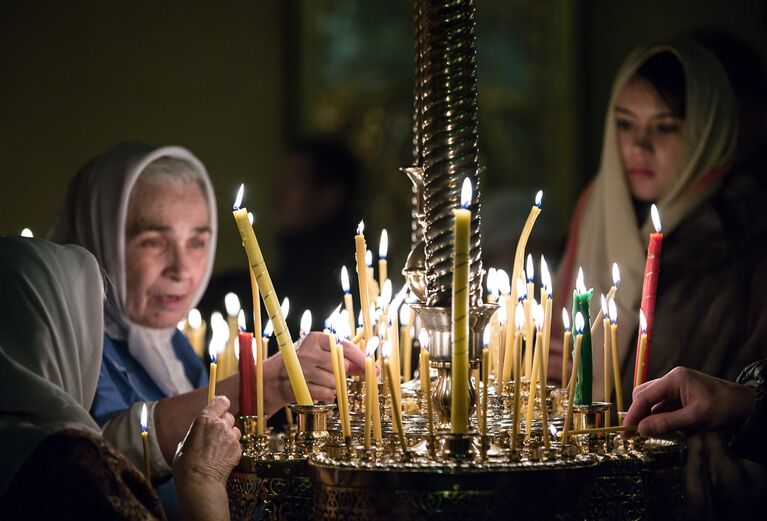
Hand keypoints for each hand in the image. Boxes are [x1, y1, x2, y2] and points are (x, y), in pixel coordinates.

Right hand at [173, 396, 241, 486]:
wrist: (199, 482)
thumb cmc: (186, 465)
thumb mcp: (184, 443)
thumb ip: (196, 433)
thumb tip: (199, 433)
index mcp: (204, 419)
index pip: (221, 401)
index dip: (221, 404)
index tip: (220, 407)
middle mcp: (220, 425)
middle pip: (229, 416)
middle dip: (224, 423)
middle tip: (216, 434)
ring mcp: (231, 437)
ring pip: (235, 429)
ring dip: (229, 435)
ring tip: (219, 447)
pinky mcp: (238, 449)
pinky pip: (237, 443)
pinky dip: (232, 448)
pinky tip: (223, 457)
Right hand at [273, 332, 366, 402]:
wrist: (273, 379)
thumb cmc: (301, 363)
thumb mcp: (319, 353)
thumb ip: (342, 357)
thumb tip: (366, 368)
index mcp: (315, 338)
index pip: (345, 347)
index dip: (361, 359)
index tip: (373, 368)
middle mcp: (309, 352)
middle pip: (341, 367)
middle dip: (342, 374)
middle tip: (333, 374)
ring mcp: (303, 370)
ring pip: (334, 382)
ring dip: (332, 385)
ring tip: (319, 380)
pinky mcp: (301, 386)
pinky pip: (326, 394)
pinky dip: (326, 394)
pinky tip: (315, 388)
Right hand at [623, 366, 755, 436]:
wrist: (748, 406)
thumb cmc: (724, 408)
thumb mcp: (695, 418)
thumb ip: (666, 423)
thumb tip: (641, 429)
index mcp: (674, 379)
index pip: (645, 396)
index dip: (633, 414)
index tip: (625, 431)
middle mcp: (673, 380)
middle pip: (645, 396)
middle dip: (642, 415)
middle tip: (638, 434)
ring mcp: (678, 387)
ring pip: (655, 403)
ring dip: (657, 419)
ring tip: (664, 433)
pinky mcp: (683, 396)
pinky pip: (667, 407)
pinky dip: (668, 419)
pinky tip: (679, 430)